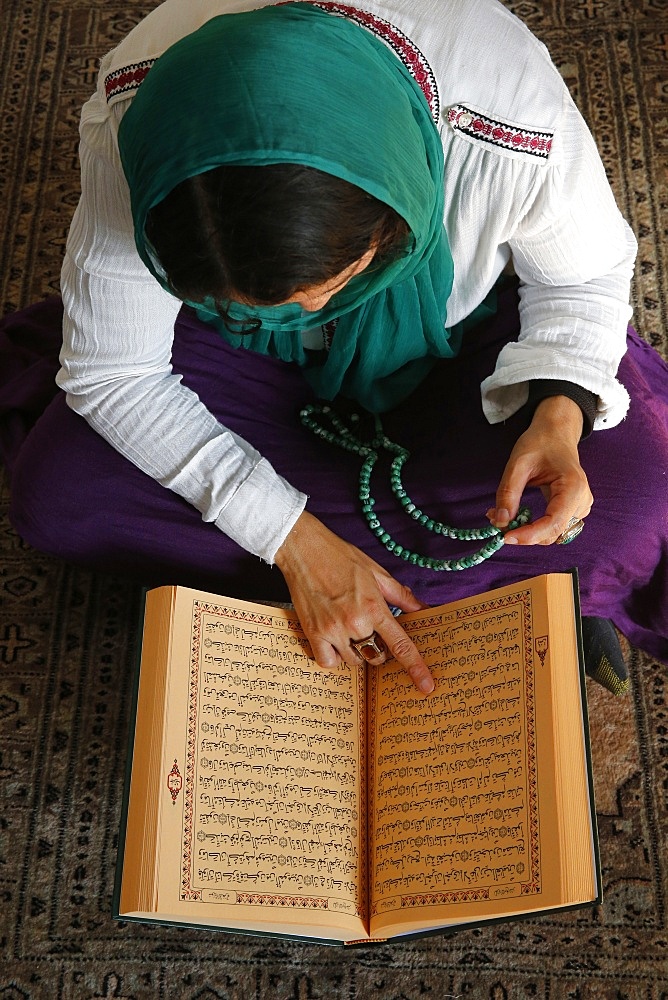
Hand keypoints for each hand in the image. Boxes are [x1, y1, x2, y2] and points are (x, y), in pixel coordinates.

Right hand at [274, 511, 434, 693]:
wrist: (303, 549)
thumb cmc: (340, 557)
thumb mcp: (377, 572)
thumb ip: (402, 596)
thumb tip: (426, 610)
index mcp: (374, 607)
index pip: (401, 645)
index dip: (416, 668)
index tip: (426, 686)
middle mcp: (355, 622)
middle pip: (377, 657)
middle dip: (379, 649)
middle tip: (371, 630)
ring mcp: (332, 630)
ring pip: (354, 662)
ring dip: (356, 652)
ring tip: (349, 628)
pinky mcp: (313, 633)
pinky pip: (328, 662)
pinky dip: (334, 658)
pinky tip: (334, 642)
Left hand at [487, 395, 592, 544]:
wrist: (556, 433)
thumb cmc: (540, 442)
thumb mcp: (518, 464)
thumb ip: (508, 493)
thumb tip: (500, 521)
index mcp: (573, 487)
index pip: (553, 523)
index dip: (529, 535)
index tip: (505, 536)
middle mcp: (582, 501)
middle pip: (553, 533)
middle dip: (524, 533)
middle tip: (496, 521)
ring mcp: (580, 507)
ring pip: (552, 533)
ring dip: (527, 531)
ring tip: (504, 515)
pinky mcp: (573, 509)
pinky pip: (553, 527)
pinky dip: (533, 526)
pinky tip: (517, 515)